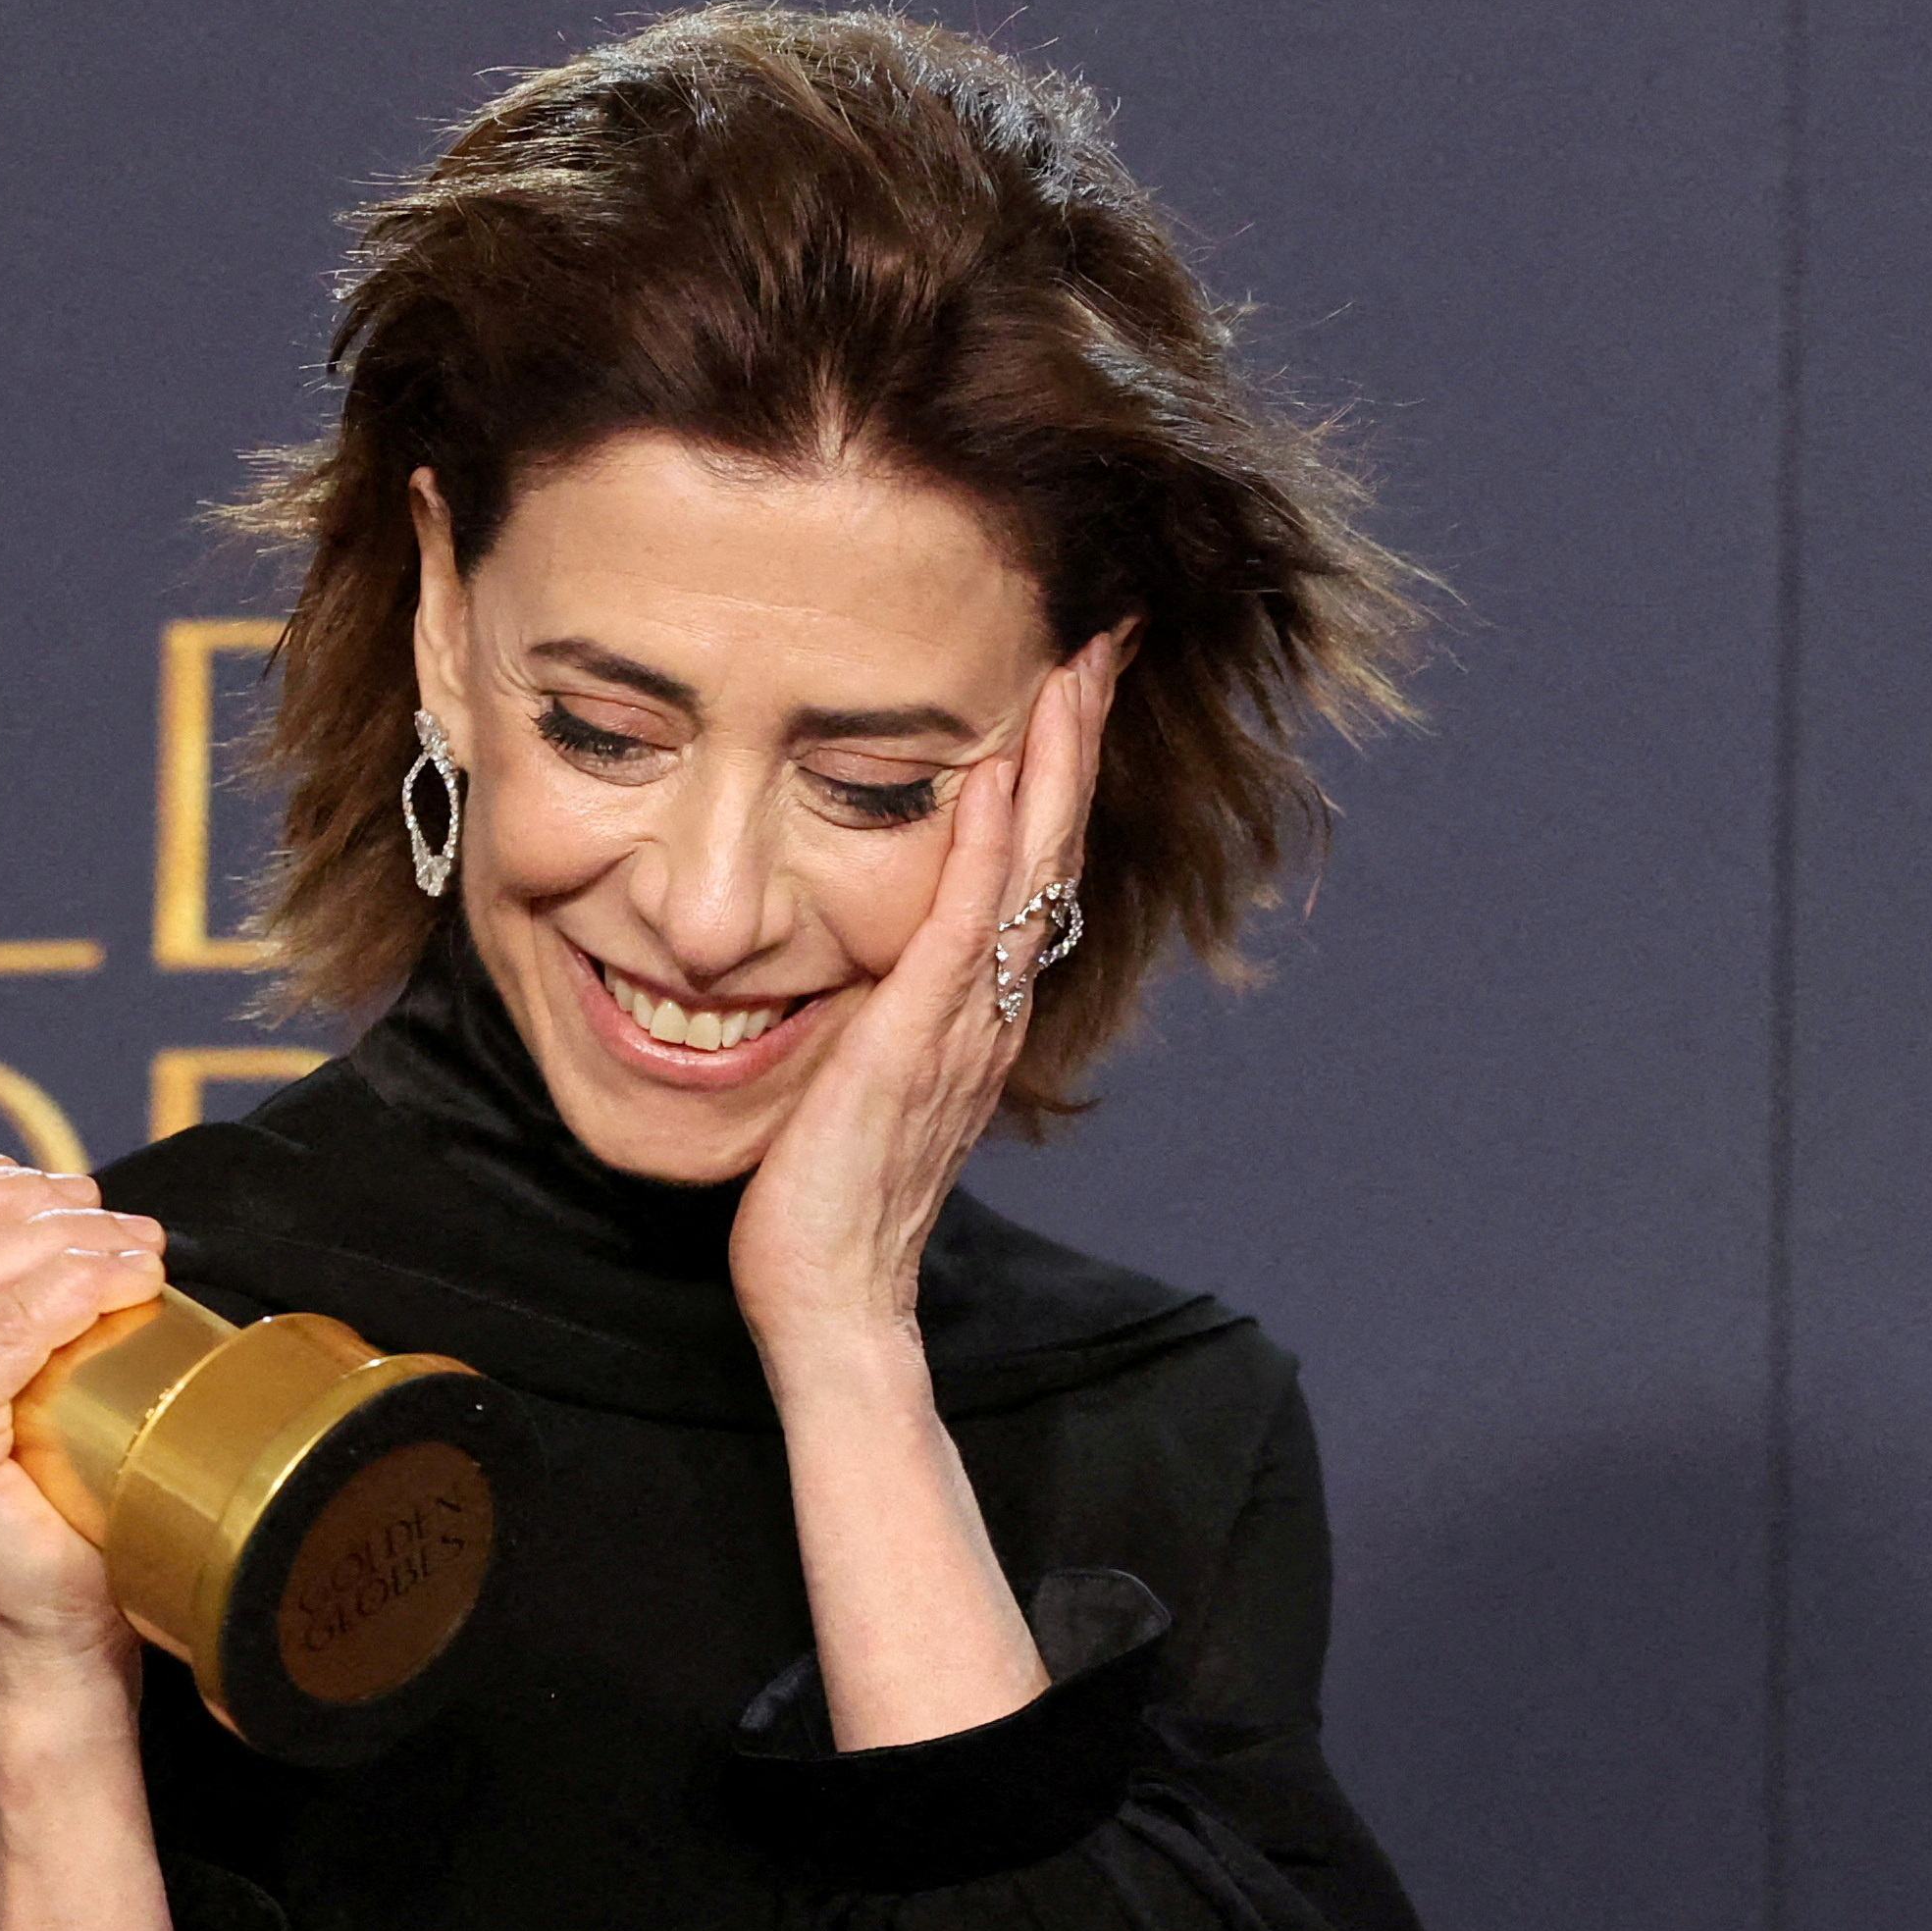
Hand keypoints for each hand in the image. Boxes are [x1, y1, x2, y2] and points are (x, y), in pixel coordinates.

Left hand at [726, 629, 1115, 1368]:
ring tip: (1073, 665)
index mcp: (979, 1006)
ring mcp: (962, 1021)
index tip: (1072, 678)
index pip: (1033, 862)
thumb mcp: (868, 1075)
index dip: (1058, 768)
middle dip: (1078, 734)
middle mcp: (989, 1004)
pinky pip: (960, 926)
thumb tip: (872, 955)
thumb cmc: (830, 1195)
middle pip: (1055, 844)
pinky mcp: (915, 1042)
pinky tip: (993, 773)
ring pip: (1028, 869)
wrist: (831, 1295)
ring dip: (1052, 761)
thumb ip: (887, 1010)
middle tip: (1102, 635)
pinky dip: (986, 847)